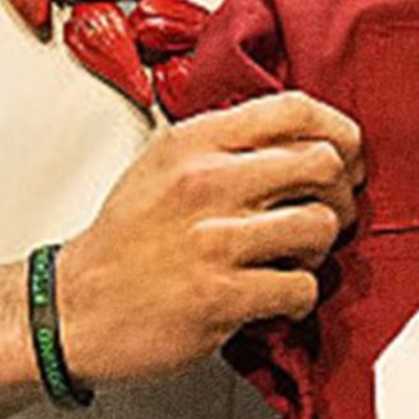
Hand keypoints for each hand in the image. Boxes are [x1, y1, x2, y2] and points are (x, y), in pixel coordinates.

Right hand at [52, 92, 366, 382]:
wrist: (72, 309)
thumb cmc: (124, 242)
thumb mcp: (163, 166)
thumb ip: (224, 144)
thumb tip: (298, 138)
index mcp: (194, 143)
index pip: (295, 109)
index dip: (339, 130)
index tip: (346, 154)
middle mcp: (205, 183)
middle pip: (323, 163)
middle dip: (339, 193)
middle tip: (329, 213)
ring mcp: (215, 240)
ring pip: (321, 226)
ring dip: (320, 249)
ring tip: (294, 259)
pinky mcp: (222, 296)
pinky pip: (301, 287)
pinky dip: (298, 296)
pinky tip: (274, 296)